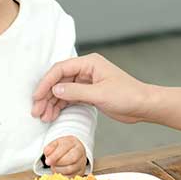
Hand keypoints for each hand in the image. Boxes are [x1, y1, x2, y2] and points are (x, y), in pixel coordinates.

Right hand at [31, 53, 153, 123]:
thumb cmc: (128, 96)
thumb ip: (76, 92)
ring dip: (52, 103)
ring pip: (63, 90)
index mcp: (90, 63)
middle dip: (46, 95)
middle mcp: (87, 70)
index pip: (61, 69)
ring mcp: (87, 82)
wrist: (144, 106)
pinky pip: (70, 98)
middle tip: (36, 110)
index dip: (46, 82)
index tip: (37, 96)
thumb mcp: (100, 94)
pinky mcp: (90, 93)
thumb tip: (55, 90)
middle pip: (59, 80)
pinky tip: (53, 115)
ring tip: (43, 116)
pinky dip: (61, 106)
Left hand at [43, 136, 85, 175]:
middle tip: (51, 164)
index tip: (47, 161)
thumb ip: (50, 147)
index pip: (66, 148)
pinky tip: (59, 172)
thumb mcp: (56, 144)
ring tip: (54, 167)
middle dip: (59, 163)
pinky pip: (71, 177)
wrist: (72, 151)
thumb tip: (47, 152)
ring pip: (71, 169)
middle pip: (72, 159)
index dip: (56, 155)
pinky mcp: (81, 172)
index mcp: (73, 142)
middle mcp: (80, 152)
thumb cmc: (63, 148)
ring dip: (59, 170)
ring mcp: (82, 162)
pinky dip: (62, 176)